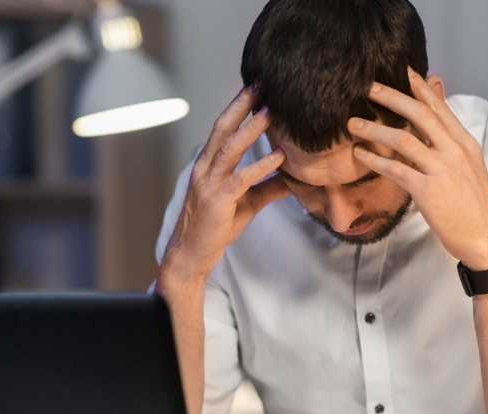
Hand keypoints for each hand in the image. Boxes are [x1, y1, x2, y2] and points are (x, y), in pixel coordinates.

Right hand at [160, 87, 289, 285]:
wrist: (191, 255)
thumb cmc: (216, 227)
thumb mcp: (247, 203)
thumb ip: (269, 187)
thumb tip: (296, 177)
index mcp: (209, 164)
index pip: (223, 128)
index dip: (239, 107)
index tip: (257, 87)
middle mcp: (205, 168)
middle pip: (223, 128)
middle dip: (241, 105)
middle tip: (261, 83)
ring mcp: (209, 183)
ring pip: (230, 148)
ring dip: (252, 129)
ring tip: (272, 111)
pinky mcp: (218, 201)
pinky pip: (241, 179)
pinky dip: (261, 165)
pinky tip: (279, 156)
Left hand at [347, 68, 487, 269]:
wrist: (485, 238)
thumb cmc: (474, 206)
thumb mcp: (469, 167)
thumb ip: (450, 144)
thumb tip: (434, 126)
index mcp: (465, 143)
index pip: (439, 107)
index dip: (419, 87)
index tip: (402, 71)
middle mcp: (455, 151)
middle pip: (420, 114)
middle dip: (392, 97)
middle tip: (369, 88)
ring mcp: (441, 170)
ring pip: (404, 139)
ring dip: (375, 129)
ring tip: (353, 124)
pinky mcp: (428, 191)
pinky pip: (396, 169)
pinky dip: (375, 160)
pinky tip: (360, 154)